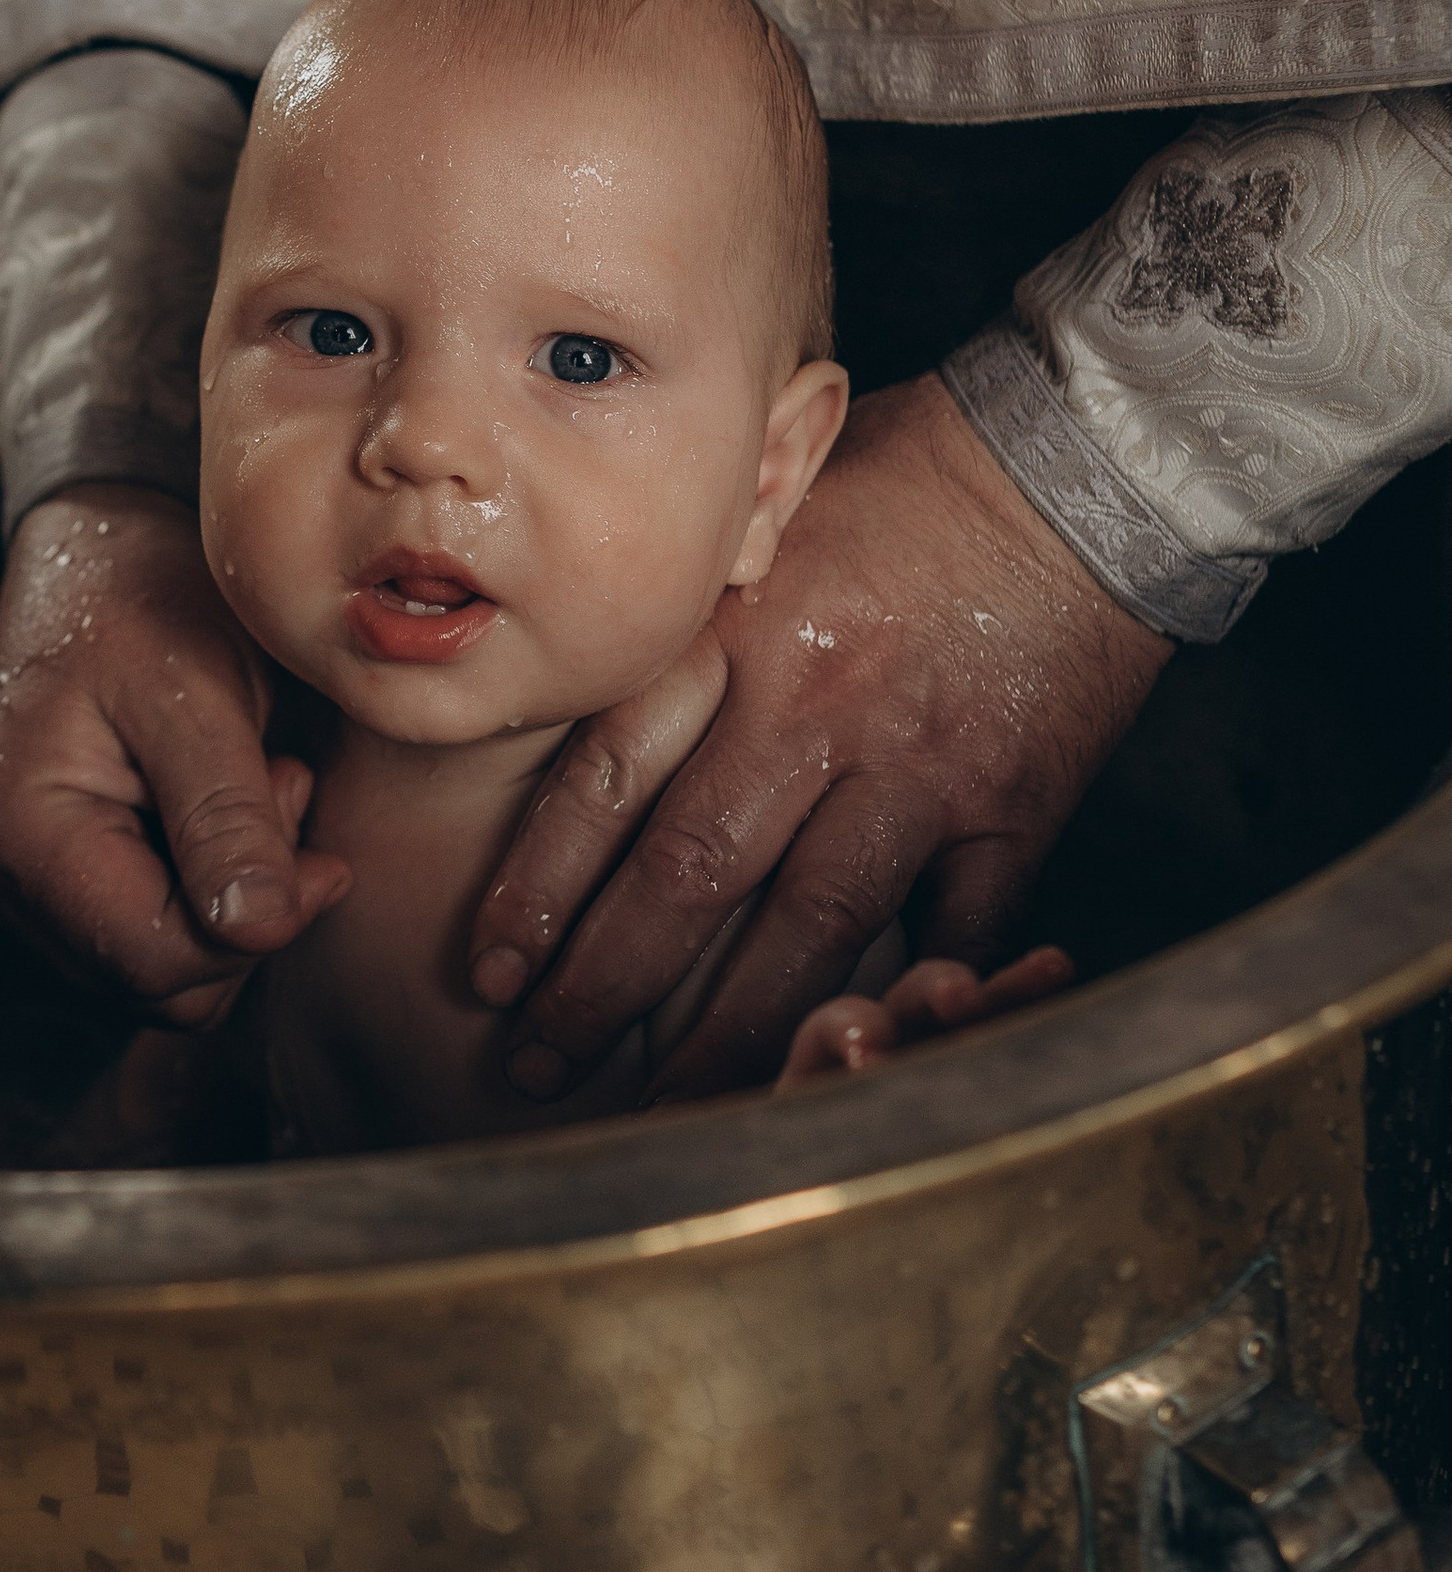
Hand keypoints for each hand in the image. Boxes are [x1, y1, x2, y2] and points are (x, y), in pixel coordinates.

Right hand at [0, 487, 348, 1024]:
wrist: (99, 549)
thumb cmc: (141, 597)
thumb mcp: (199, 694)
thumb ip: (228, 816)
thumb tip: (262, 930)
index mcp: (16, 829)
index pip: (151, 958)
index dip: (254, 928)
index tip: (320, 853)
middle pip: (156, 979)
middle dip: (243, 909)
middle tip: (279, 790)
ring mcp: (20, 884)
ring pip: (160, 970)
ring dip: (231, 897)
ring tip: (252, 786)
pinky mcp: (54, 880)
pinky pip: (150, 936)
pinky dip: (206, 889)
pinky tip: (221, 807)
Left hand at [466, 375, 1171, 1099]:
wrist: (1081, 463)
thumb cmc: (904, 477)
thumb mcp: (765, 511)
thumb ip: (686, 607)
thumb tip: (570, 673)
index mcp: (740, 630)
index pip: (608, 777)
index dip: (541, 885)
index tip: (491, 965)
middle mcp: (815, 708)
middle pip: (690, 873)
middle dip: (604, 985)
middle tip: (536, 1062)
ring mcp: (919, 767)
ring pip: (809, 930)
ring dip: (729, 1032)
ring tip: (665, 1107)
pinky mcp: (1015, 806)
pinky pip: (954, 931)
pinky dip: (909, 1002)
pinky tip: (848, 1065)